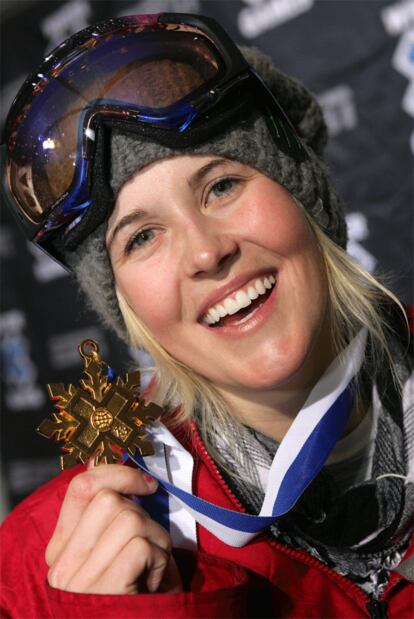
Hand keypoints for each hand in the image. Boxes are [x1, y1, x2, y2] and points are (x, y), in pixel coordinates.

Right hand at [45, 463, 181, 594]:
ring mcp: (80, 579)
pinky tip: (153, 582)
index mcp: (62, 549)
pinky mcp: (103, 588)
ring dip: (155, 539)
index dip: (116, 472)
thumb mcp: (119, 551)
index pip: (81, 486)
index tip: (144, 484)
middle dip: (142, 514)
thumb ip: (109, 513)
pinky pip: (141, 545)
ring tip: (152, 567)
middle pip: (108, 499)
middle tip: (150, 545)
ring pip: (128, 518)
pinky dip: (159, 559)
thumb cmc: (135, 596)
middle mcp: (63, 563)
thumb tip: (105, 459)